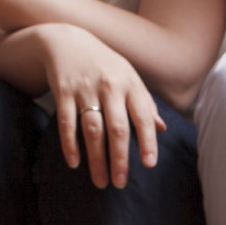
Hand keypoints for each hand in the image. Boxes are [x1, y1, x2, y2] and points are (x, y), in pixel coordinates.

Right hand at [35, 25, 165, 189]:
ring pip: (92, 130)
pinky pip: (67, 122)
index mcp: (130, 84)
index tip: (149, 165)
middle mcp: (109, 86)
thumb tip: (162, 128)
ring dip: (96, 159)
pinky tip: (74, 163)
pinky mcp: (63, 91)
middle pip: (117, 129)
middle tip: (120, 184)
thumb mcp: (128, 77)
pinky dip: (70, 144)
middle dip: (120, 159)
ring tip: (100, 181)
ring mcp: (85, 89)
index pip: (143, 118)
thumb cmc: (104, 65)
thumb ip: (145, 103)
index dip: (148, 142)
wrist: (66, 40)